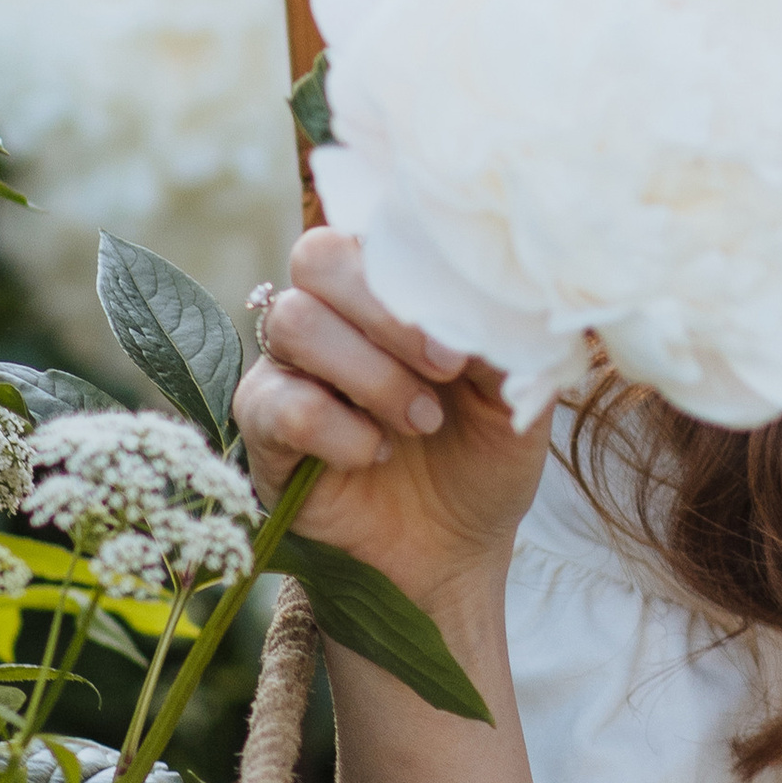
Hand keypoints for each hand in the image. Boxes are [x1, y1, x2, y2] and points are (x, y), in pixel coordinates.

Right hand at [234, 225, 546, 608]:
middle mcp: (333, 316)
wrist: (452, 554)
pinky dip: (335, 428)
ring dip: (369, 374)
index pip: (374, 228)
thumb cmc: (481, 462)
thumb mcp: (518, 400)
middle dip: (386, 312)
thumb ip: (509, 341)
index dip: (414, 262)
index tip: (465, 332)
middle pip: (317, 256)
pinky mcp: (263, 430)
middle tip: (444, 369)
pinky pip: (275, 400)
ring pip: (294, 321)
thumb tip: (509, 294)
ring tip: (421, 422)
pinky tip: (373, 454)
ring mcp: (290, 369)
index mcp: (393, 293)